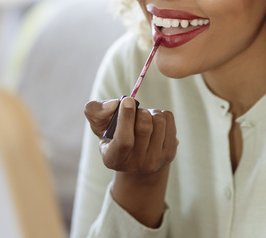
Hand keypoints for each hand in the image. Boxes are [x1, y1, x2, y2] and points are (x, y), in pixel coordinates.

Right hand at [83, 97, 177, 227]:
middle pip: (144, 125)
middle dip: (139, 111)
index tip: (128, 100)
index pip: (123, 140)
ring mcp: (154, 160)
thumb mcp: (99, 127)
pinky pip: (168, 119)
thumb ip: (95, 112)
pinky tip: (155, 124)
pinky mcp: (170, 153)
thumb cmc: (114, 137)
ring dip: (151, 112)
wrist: (137, 161)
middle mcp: (135, 164)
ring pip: (158, 120)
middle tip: (135, 114)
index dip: (126, 118)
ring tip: (145, 120)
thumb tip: (113, 104)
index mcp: (113, 158)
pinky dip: (161, 114)